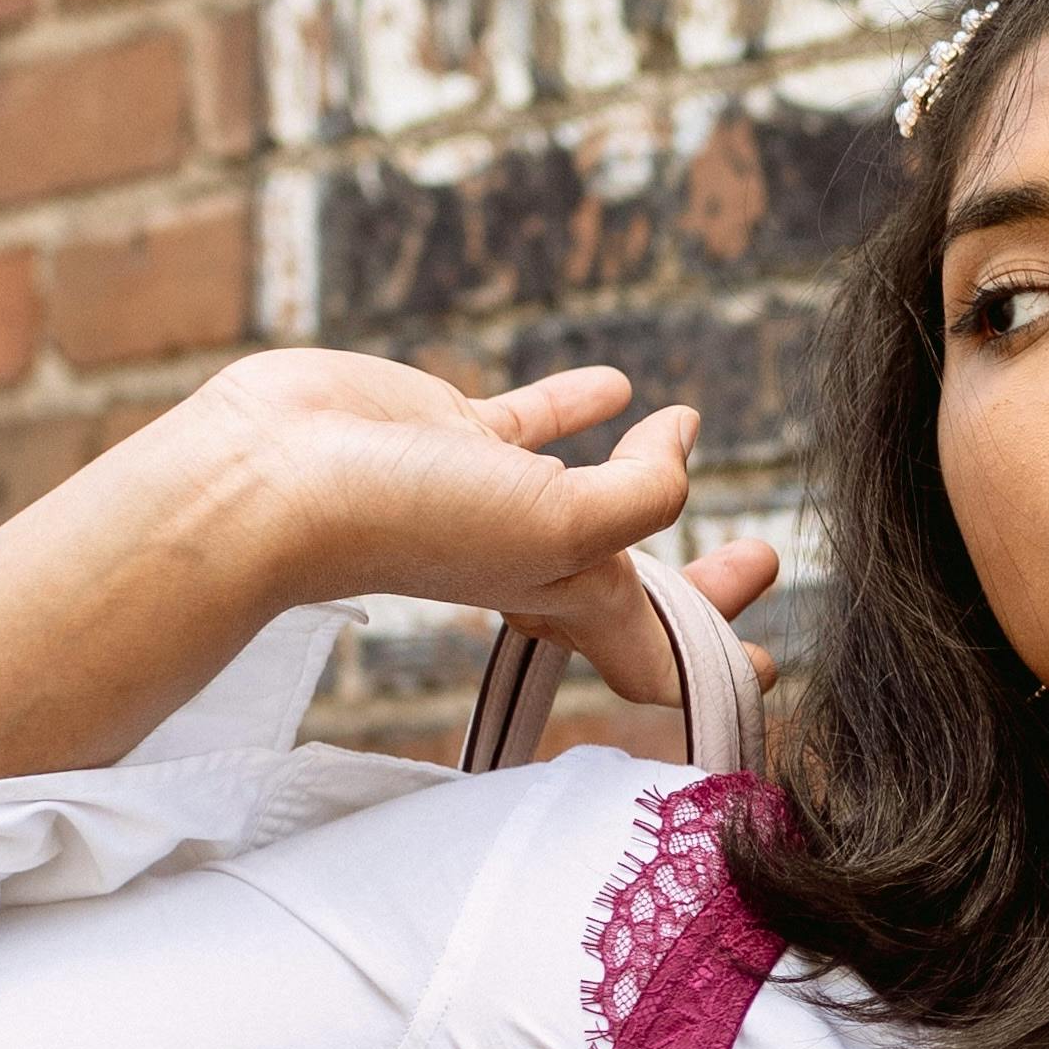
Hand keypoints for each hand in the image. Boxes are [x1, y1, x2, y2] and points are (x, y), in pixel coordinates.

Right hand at [193, 349, 778, 708]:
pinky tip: (620, 383)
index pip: (660, 655)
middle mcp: (533, 559)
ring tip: (686, 438)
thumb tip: (681, 445)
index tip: (770, 663)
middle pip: (640, 581)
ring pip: (590, 491)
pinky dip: (578, 401)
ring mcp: (491, 495)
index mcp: (568, 600)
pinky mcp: (453, 434)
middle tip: (758, 560)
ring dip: (644, 473)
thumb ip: (646, 494)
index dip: (719, 664)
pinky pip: (531, 418)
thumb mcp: (563, 524)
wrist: (278, 479)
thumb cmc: (411, 520)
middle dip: (701, 580)